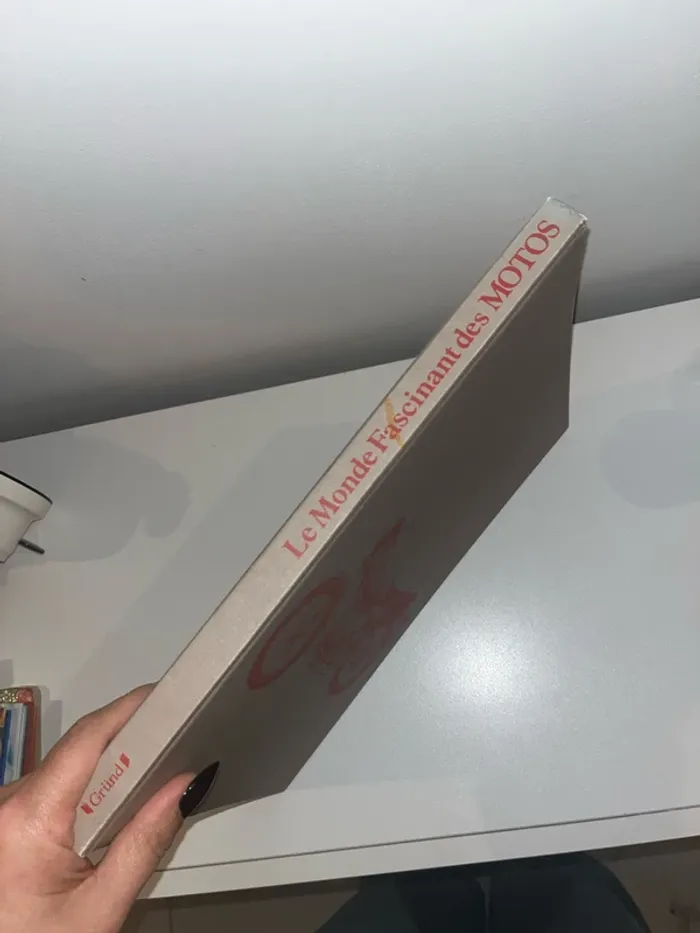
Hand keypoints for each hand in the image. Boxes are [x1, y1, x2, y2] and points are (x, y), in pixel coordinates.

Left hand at [0, 686, 194, 932]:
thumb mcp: (100, 908)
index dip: (129, 710)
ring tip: (145, 795)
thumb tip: (185, 786)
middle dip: (127, 750)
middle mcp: (5, 805)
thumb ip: (145, 843)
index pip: (87, 740)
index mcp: (26, 818)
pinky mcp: (5, 823)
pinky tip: (107, 819)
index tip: (166, 696)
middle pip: (79, 753)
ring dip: (106, 777)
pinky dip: (85, 796)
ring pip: (66, 772)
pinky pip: (52, 792)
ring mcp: (2, 813)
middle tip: (174, 749)